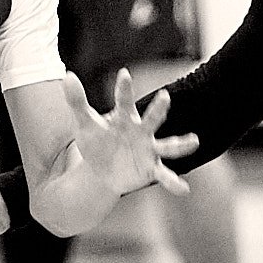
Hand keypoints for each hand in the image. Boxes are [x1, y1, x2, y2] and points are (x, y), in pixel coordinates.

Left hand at [64, 69, 197, 198]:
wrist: (102, 171)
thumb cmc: (96, 141)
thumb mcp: (84, 124)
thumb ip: (77, 101)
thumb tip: (68, 74)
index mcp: (124, 118)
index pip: (123, 101)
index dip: (123, 89)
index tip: (124, 74)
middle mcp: (141, 131)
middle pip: (151, 119)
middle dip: (158, 109)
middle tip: (165, 97)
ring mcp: (149, 150)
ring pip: (167, 146)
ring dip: (181, 144)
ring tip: (194, 141)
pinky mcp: (151, 170)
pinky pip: (164, 176)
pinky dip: (174, 183)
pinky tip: (183, 189)